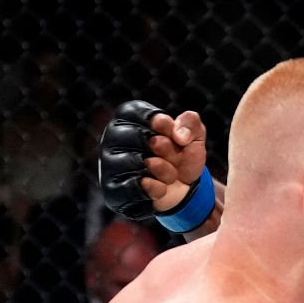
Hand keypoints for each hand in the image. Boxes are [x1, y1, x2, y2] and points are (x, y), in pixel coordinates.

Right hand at [101, 101, 209, 223]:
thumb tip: (179, 135)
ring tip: (171, 174)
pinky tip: (162, 188)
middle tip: (175, 157)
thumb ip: (191, 123)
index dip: (161, 123)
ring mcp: (109, 164)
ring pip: (134, 162)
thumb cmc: (182, 155)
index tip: (175, 134)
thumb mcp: (194, 135)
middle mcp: (112, 138)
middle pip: (136, 135)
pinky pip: (134, 187)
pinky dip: (156, 188)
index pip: (135, 112)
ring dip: (163, 170)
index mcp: (128, 119)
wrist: (184, 190)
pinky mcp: (112, 190)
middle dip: (165, 148)